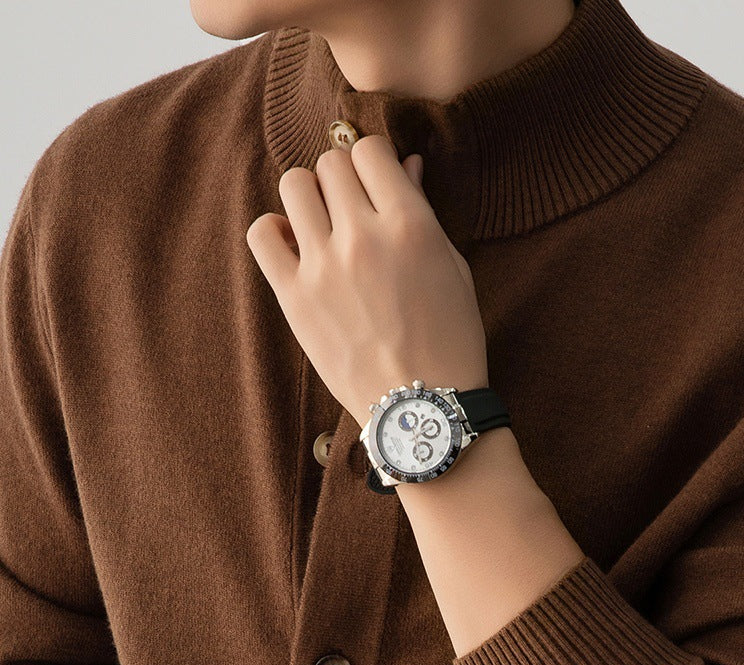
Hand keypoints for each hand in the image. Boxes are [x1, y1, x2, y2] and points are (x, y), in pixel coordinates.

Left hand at [246, 134, 487, 429]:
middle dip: (343, 177)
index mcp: (409, 225)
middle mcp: (362, 237)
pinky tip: (295, 247)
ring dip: (309, 196)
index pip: (369, 150)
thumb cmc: (450, 340)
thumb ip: (424, 210)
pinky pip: (261, 234)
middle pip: (330, 164)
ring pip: (293, 186)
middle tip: (353, 208)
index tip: (376, 180)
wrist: (420, 406)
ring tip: (324, 225)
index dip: (373, 160)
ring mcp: (322, 267)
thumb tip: (407, 164)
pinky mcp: (293, 298)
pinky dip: (274, 231)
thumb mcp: (453, 268)